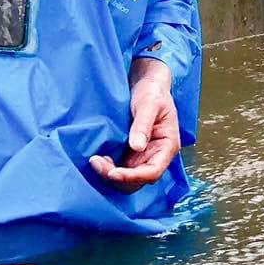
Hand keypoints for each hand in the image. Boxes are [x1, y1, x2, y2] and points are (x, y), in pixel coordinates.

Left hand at [91, 58, 180, 187]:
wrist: (146, 84)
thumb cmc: (152, 92)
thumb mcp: (149, 105)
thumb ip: (143, 125)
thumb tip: (137, 147)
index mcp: (167, 146)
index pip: (153, 172)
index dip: (133, 177)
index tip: (113, 172)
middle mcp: (156, 156)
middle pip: (139, 180)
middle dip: (118, 177)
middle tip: (97, 162)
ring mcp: (143, 156)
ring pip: (128, 178)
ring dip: (111, 174)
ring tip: (96, 160)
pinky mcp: (131, 154)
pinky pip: (120, 169)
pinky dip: (108, 168)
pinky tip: (98, 158)